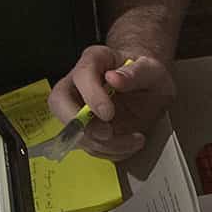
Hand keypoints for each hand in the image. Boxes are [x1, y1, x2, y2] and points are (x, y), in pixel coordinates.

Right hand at [50, 46, 174, 159]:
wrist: (150, 90)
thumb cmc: (147, 75)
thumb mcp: (152, 70)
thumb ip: (137, 72)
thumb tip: (114, 78)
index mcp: (95, 60)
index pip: (82, 75)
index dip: (91, 96)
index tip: (108, 113)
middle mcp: (79, 83)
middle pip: (59, 102)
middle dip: (80, 125)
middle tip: (108, 134)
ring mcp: (78, 107)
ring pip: (72, 130)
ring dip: (101, 144)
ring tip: (133, 140)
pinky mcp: (85, 128)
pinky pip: (87, 145)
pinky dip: (108, 151)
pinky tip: (129, 144)